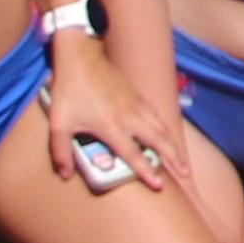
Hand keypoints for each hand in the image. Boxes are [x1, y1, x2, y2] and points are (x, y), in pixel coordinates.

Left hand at [44, 38, 183, 191]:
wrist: (81, 56)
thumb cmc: (70, 89)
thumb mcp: (58, 123)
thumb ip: (60, 152)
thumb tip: (65, 174)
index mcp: (111, 127)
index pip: (134, 155)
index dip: (147, 171)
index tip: (159, 185)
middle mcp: (129, 117)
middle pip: (158, 141)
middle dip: (174, 159)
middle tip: (185, 175)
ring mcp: (136, 105)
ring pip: (162, 128)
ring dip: (174, 145)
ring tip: (183, 161)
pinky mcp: (136, 95)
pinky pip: (157, 115)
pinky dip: (166, 128)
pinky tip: (169, 134)